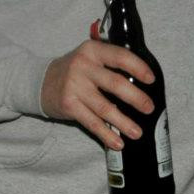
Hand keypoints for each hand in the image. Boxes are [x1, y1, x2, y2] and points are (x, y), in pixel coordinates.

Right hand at [41, 40, 155, 149]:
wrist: (41, 81)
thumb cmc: (75, 69)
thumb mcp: (90, 55)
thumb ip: (111, 60)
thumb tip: (142, 77)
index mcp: (93, 50)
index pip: (120, 57)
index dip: (138, 68)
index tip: (151, 79)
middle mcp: (83, 66)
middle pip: (115, 83)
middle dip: (136, 98)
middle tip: (149, 108)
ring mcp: (75, 86)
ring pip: (105, 107)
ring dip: (123, 122)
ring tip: (138, 132)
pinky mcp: (69, 105)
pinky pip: (92, 122)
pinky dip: (106, 134)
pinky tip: (117, 142)